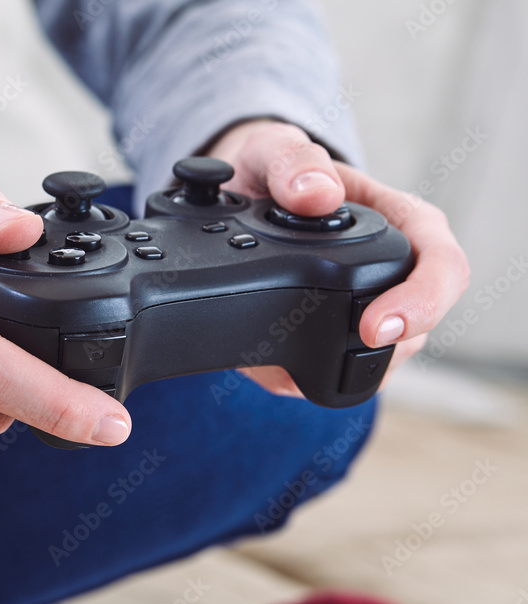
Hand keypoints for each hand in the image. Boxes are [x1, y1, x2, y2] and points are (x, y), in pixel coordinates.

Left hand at [205, 119, 468, 396]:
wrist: (237, 199)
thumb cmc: (272, 172)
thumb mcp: (272, 149)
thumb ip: (292, 162)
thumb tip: (317, 194)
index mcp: (402, 221)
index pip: (442, 265)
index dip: (421, 300)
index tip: (376, 325)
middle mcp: (394, 270)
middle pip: (418, 326)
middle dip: (380, 350)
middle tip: (323, 358)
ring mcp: (370, 308)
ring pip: (379, 359)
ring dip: (337, 365)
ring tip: (283, 351)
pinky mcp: (334, 340)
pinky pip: (329, 376)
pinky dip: (299, 377)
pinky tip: (271, 362)